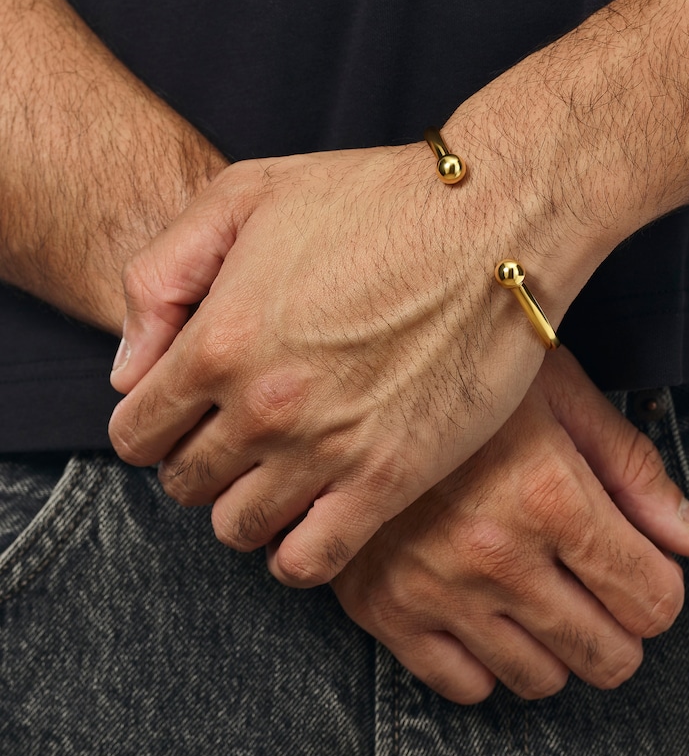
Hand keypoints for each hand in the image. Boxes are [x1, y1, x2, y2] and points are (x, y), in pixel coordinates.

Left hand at [108, 142, 557, 586]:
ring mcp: (328, 450)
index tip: (182, 415)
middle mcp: (264, 407)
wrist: (494, 224)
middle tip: (234, 437)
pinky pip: (310, 560)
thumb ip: (160, 278)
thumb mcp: (245, 195)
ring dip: (242, 507)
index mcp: (219, 341)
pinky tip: (308, 517)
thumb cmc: (375, 200)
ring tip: (274, 474)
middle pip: (184, 484)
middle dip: (196, 464)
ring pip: (237, 527)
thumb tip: (127, 372)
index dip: (149, 427)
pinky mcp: (390, 479)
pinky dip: (293, 553)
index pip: (135, 433)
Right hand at [331, 349, 688, 703]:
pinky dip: (486, 659)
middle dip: (617, 626)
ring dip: (554, 645)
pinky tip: (482, 610)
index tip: (637, 569)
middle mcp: (492, 555)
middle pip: (605, 655)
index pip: (650, 599)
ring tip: (534, 591)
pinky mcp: (382, 609)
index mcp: (548, 496)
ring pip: (539, 679)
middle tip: (593, 586)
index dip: (656, 588)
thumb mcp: (562, 399)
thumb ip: (635, 473)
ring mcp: (432, 589)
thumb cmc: (470, 378)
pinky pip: (462, 684)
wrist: (353, 382)